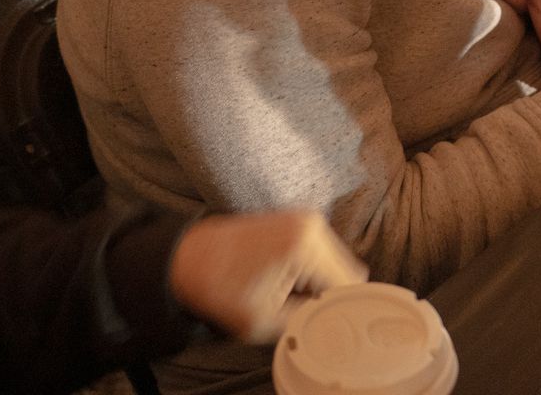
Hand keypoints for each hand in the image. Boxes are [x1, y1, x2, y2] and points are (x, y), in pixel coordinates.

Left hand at [168, 210, 366, 344]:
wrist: (190, 259)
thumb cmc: (219, 288)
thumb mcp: (264, 322)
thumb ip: (309, 320)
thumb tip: (338, 318)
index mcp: (305, 244)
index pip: (350, 285)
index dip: (335, 308)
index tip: (315, 317)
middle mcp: (311, 223)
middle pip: (347, 272)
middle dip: (326, 293)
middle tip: (294, 306)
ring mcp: (305, 218)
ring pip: (335, 264)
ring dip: (316, 283)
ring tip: (285, 290)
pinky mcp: (297, 221)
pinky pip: (320, 254)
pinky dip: (308, 271)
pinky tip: (283, 279)